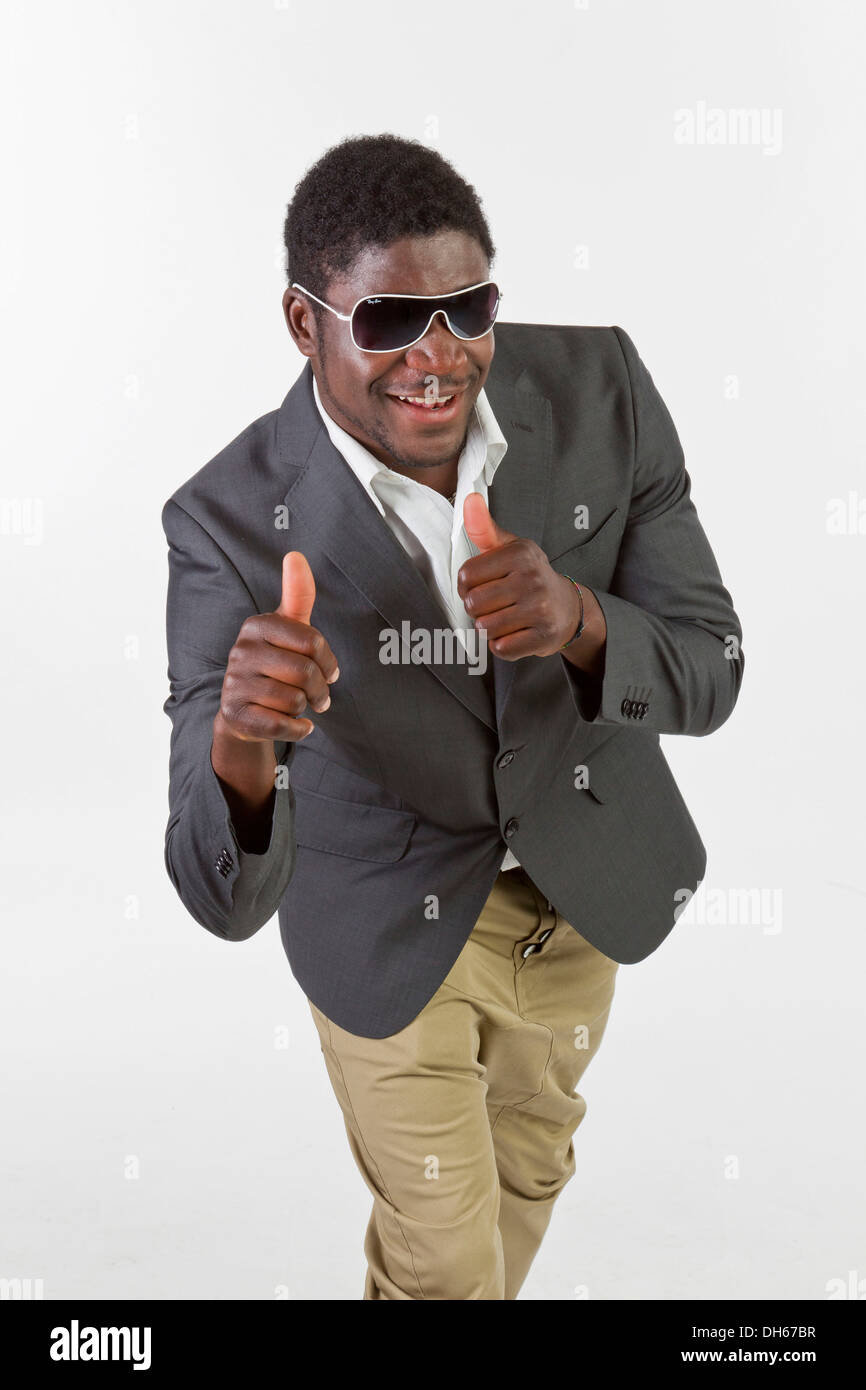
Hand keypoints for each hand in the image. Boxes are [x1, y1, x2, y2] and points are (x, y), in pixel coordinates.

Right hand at [216, 551, 339, 744]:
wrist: (244, 711)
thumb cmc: (275, 664)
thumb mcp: (288, 629)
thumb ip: (297, 595)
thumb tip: (295, 554)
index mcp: (257, 626)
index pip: (312, 642)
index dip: (328, 661)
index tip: (328, 670)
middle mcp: (240, 651)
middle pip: (305, 672)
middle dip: (320, 689)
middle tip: (319, 695)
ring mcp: (234, 683)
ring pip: (295, 700)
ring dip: (305, 708)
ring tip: (295, 705)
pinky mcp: (234, 714)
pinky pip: (282, 725)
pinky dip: (297, 728)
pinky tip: (293, 723)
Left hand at [457, 493, 603, 665]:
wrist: (568, 608)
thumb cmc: (529, 577)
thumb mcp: (509, 549)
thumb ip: (484, 528)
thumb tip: (470, 499)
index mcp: (520, 554)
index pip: (466, 576)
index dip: (467, 586)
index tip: (483, 585)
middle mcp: (532, 579)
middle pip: (474, 604)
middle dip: (478, 609)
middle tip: (496, 604)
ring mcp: (540, 609)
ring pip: (486, 628)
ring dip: (490, 628)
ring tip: (506, 618)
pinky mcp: (544, 636)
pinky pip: (502, 648)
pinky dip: (502, 645)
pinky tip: (515, 633)